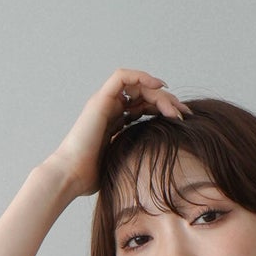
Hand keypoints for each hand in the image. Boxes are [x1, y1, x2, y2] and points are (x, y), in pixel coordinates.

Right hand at [47, 68, 192, 200]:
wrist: (71, 176)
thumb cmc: (93, 178)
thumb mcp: (124, 165)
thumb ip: (137, 158)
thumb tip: (159, 170)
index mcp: (116, 124)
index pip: (144, 107)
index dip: (164, 110)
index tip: (182, 121)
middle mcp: (110, 110)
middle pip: (143, 95)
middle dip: (167, 101)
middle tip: (185, 113)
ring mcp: (104, 103)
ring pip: (137, 86)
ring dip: (159, 93)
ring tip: (174, 108)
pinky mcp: (100, 100)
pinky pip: (122, 77)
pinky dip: (141, 76)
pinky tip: (159, 86)